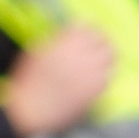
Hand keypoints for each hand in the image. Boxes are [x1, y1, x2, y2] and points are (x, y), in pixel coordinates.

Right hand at [0, 21, 118, 137]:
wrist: (31, 111)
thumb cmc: (26, 81)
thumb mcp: (36, 52)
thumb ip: (56, 41)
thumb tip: (68, 35)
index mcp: (66, 44)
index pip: (87, 26)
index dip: (87, 26)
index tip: (86, 27)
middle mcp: (84, 56)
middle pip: (105, 39)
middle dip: (102, 37)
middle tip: (98, 40)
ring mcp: (92, 74)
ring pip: (112, 57)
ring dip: (107, 53)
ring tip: (102, 56)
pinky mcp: (96, 91)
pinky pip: (108, 76)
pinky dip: (104, 71)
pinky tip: (97, 73)